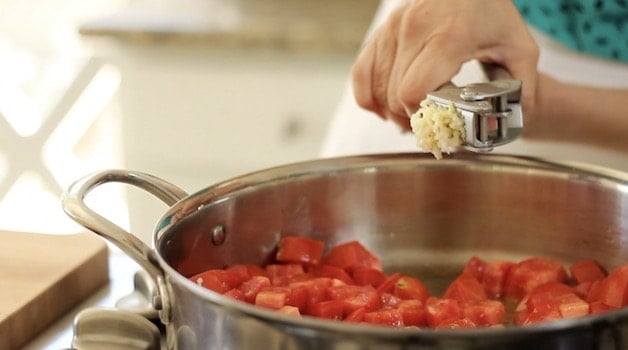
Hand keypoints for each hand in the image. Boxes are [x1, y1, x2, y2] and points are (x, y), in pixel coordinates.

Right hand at [352, 0, 538, 129]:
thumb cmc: (491, 12)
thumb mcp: (519, 47)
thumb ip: (524, 88)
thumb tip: (513, 124)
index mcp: (448, 36)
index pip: (414, 91)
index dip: (423, 115)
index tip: (441, 122)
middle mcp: (414, 29)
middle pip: (394, 95)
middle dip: (411, 117)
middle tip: (431, 124)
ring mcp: (392, 28)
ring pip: (377, 88)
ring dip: (392, 111)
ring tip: (413, 118)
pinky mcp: (381, 31)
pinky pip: (361, 73)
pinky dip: (368, 97)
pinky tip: (383, 109)